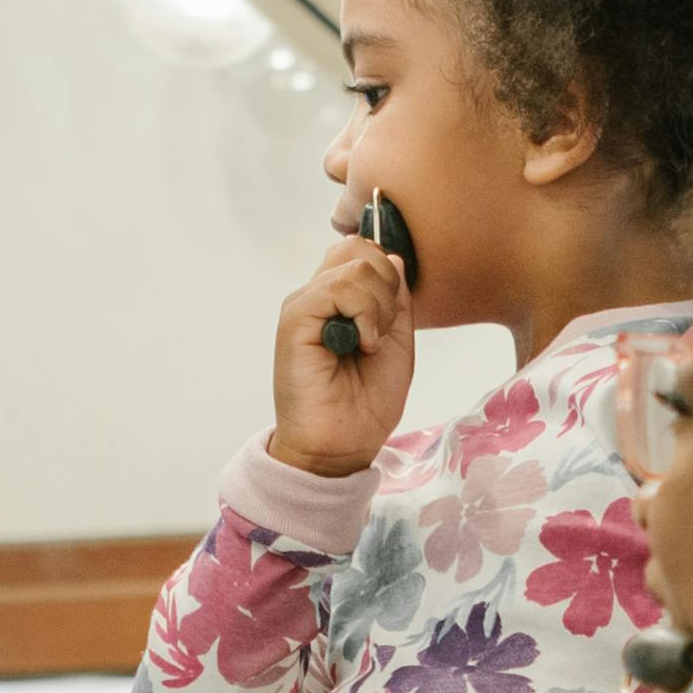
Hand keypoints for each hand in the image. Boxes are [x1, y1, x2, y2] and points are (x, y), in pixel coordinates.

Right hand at [266, 228, 416, 478]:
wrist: (342, 445)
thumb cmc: (367, 402)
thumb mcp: (397, 342)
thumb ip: (396, 299)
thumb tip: (392, 257)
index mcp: (339, 299)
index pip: (363, 250)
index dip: (390, 273)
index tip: (392, 318)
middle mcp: (318, 295)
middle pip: (359, 247)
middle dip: (388, 285)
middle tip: (383, 330)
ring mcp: (304, 305)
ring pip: (355, 264)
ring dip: (379, 306)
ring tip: (371, 344)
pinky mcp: (295, 319)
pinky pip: (338, 287)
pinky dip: (365, 315)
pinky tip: (363, 345)